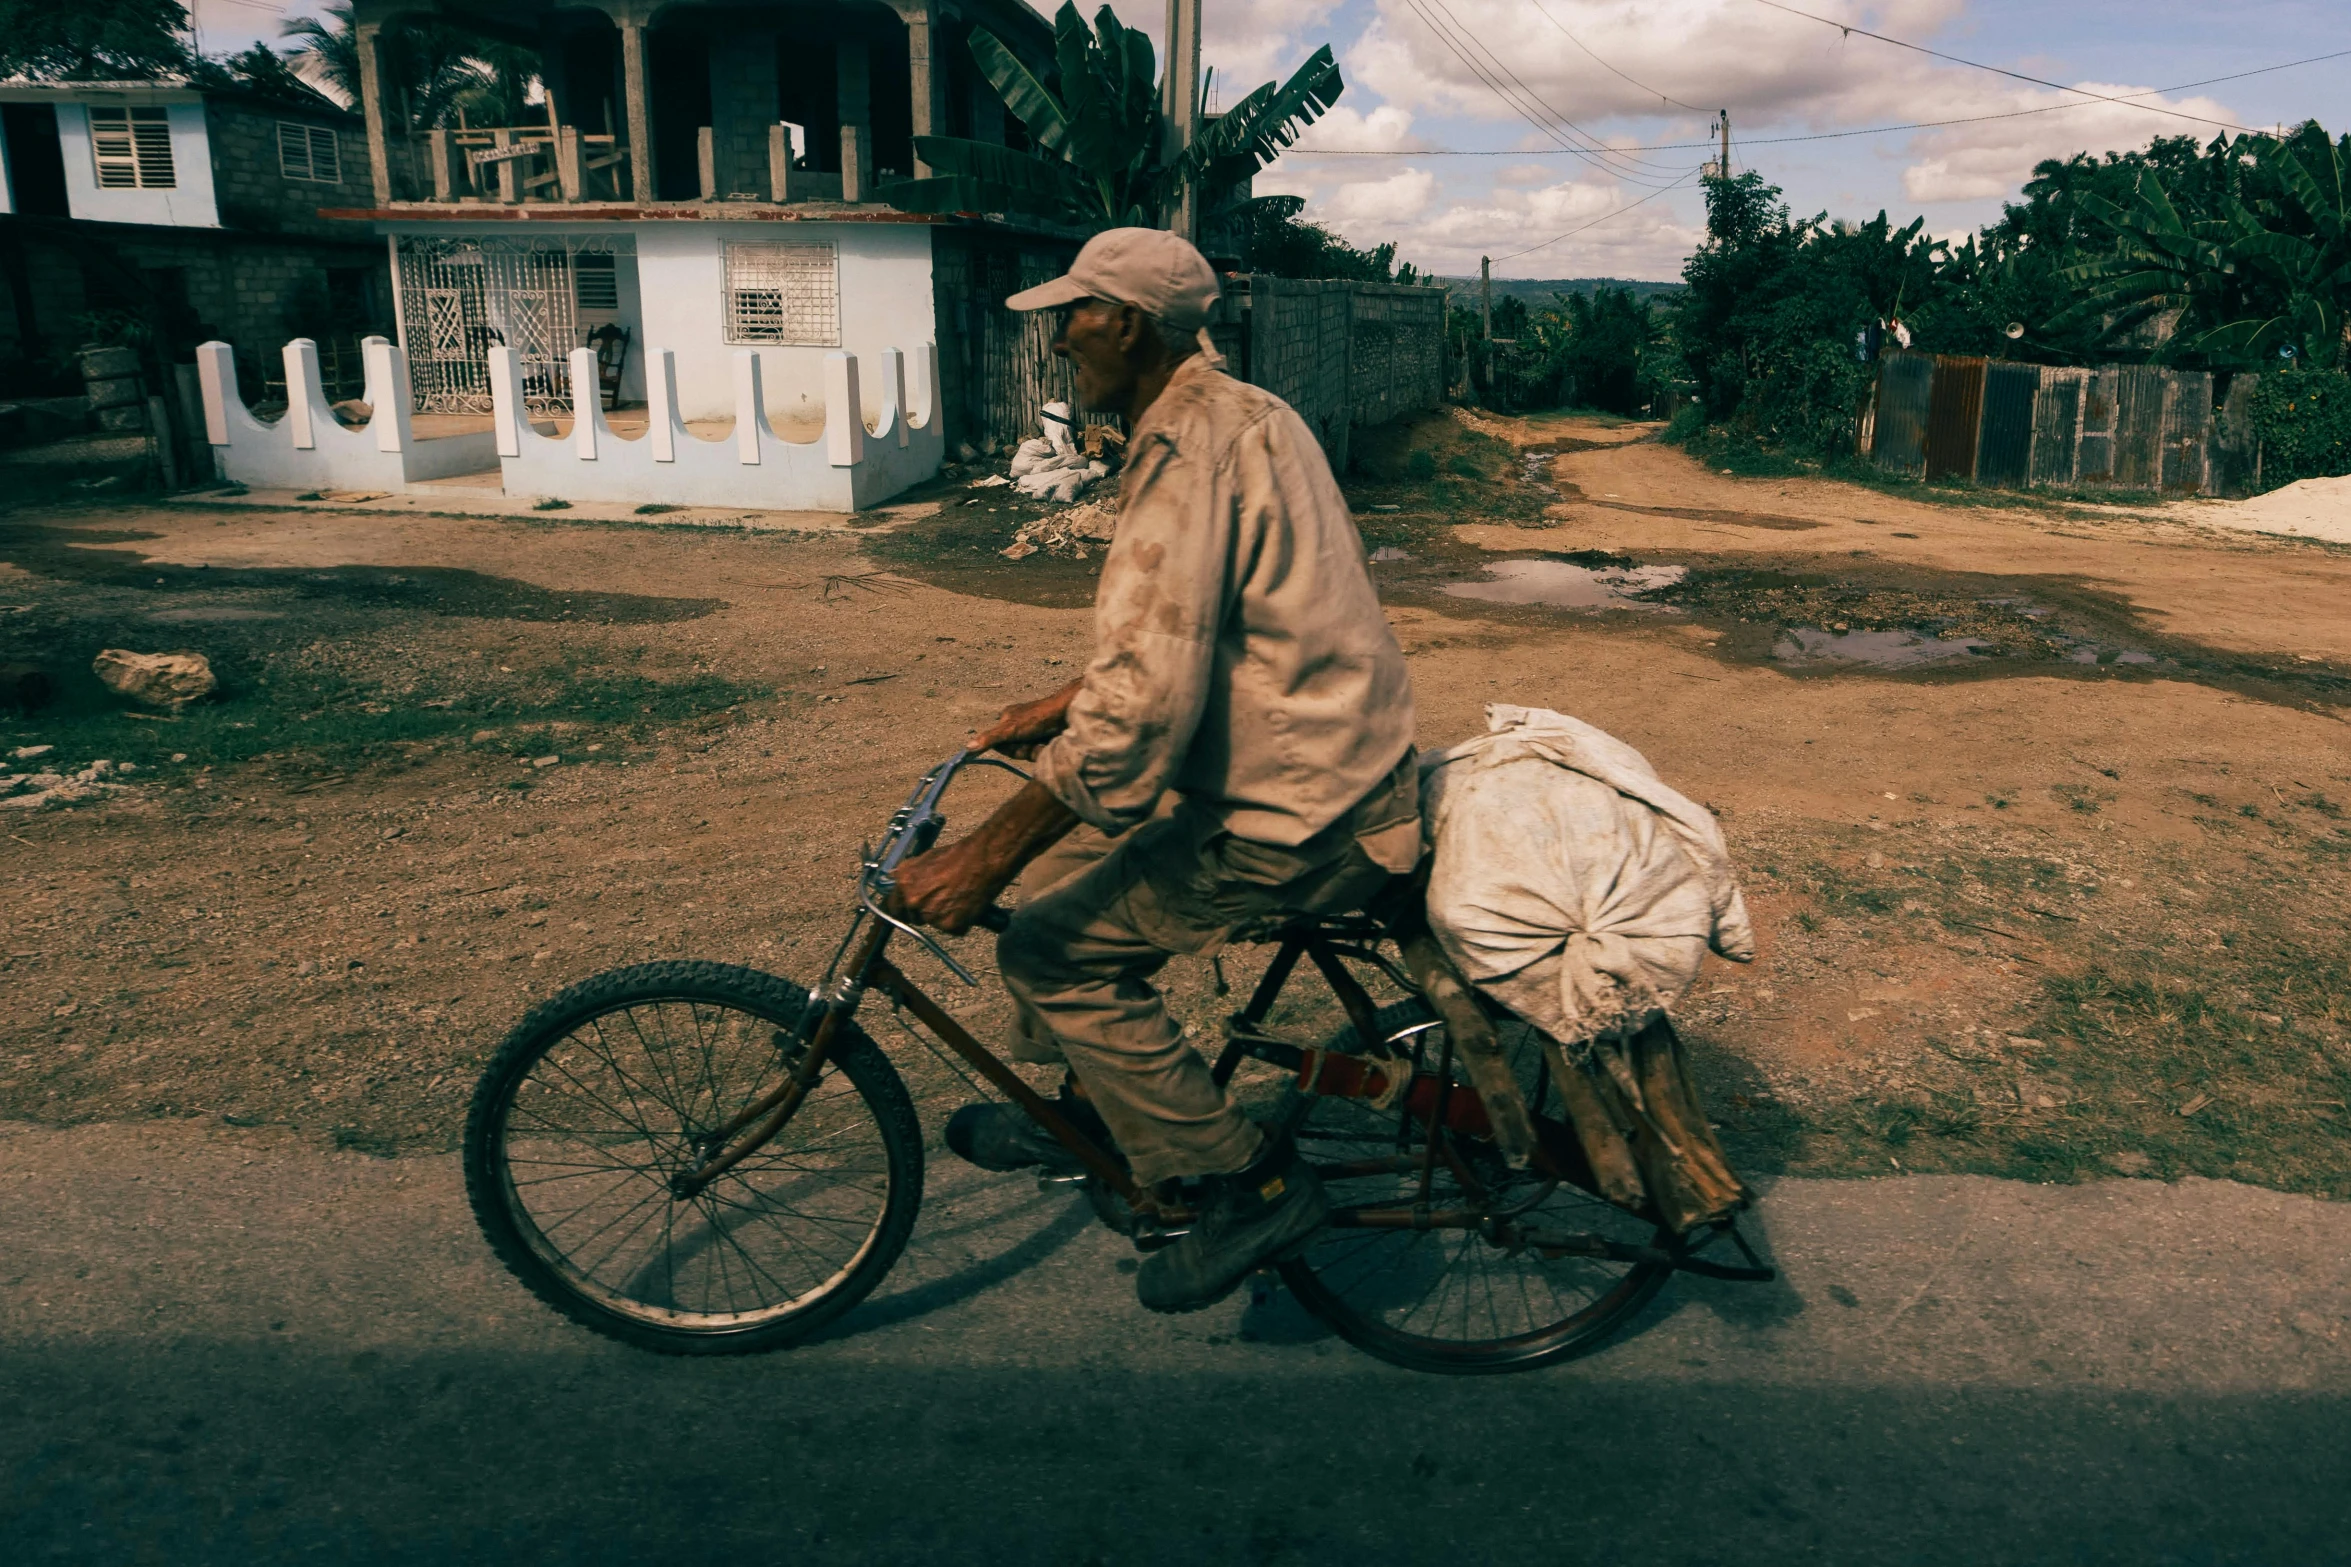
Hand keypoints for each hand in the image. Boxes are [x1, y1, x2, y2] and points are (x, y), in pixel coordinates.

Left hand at [887, 780, 1080, 935]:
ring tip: (958, 899)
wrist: (982, 861)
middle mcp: (913, 900)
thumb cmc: (958, 856)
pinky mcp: (949, 925)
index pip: (892, 907)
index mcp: (903, 882)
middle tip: (942, 901)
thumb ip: (909, 875)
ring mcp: (930, 914)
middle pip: (913, 918)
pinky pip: (952, 929)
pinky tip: (967, 906)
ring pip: (933, 924)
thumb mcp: (924, 859)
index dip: (903, 908)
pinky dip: (960, 922)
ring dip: (943, 917)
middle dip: (925, 913)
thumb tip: (901, 884)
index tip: (908, 910)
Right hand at [973, 679, 1081, 759]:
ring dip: (1035, 750)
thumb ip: (990, 739)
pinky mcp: (1045, 736)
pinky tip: (1051, 742)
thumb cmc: (1037, 718)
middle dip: (1023, 750)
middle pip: (1014, 749)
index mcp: (1007, 718)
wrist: (1067, 713)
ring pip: (1028, 752)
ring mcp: (1032, 730)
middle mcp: (1018, 724)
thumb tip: (967, 748)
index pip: (999, 744)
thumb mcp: (1009, 730)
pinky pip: (1039, 751)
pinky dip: (1044, 749)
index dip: (1009, 749)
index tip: (1017, 743)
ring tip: (1044, 741)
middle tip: (1033, 742)